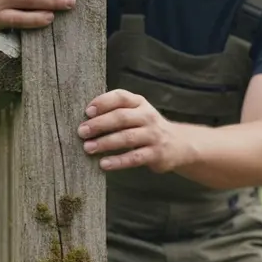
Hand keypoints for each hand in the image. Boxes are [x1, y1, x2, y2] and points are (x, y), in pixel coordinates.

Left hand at [78, 90, 193, 172]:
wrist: (179, 144)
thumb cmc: (147, 127)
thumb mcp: (137, 113)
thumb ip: (117, 111)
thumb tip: (86, 119)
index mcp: (140, 103)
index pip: (121, 97)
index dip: (103, 102)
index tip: (87, 111)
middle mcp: (148, 116)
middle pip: (121, 117)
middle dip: (99, 124)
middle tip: (82, 132)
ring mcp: (153, 135)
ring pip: (127, 137)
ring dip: (105, 142)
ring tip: (88, 148)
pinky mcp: (156, 154)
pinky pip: (134, 157)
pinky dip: (118, 161)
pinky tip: (103, 164)